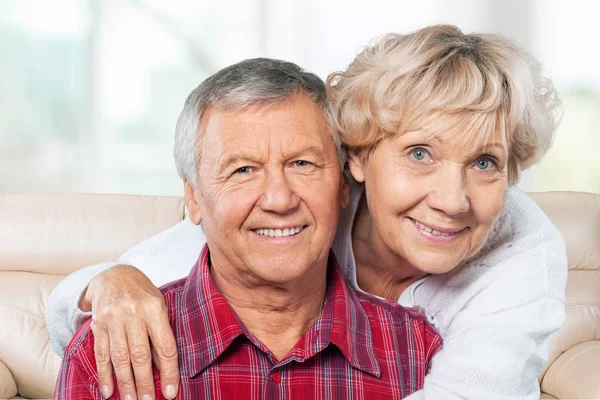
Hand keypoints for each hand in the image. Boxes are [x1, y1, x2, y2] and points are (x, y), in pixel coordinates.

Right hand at [85, 265, 179, 399]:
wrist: (114, 274)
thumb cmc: (143, 293)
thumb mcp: (159, 304)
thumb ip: (161, 331)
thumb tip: (163, 366)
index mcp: (154, 308)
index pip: (164, 345)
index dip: (168, 371)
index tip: (170, 392)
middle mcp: (133, 313)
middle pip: (140, 354)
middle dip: (144, 382)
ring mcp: (113, 319)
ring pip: (119, 356)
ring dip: (125, 382)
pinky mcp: (98, 325)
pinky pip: (101, 353)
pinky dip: (104, 374)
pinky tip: (108, 390)